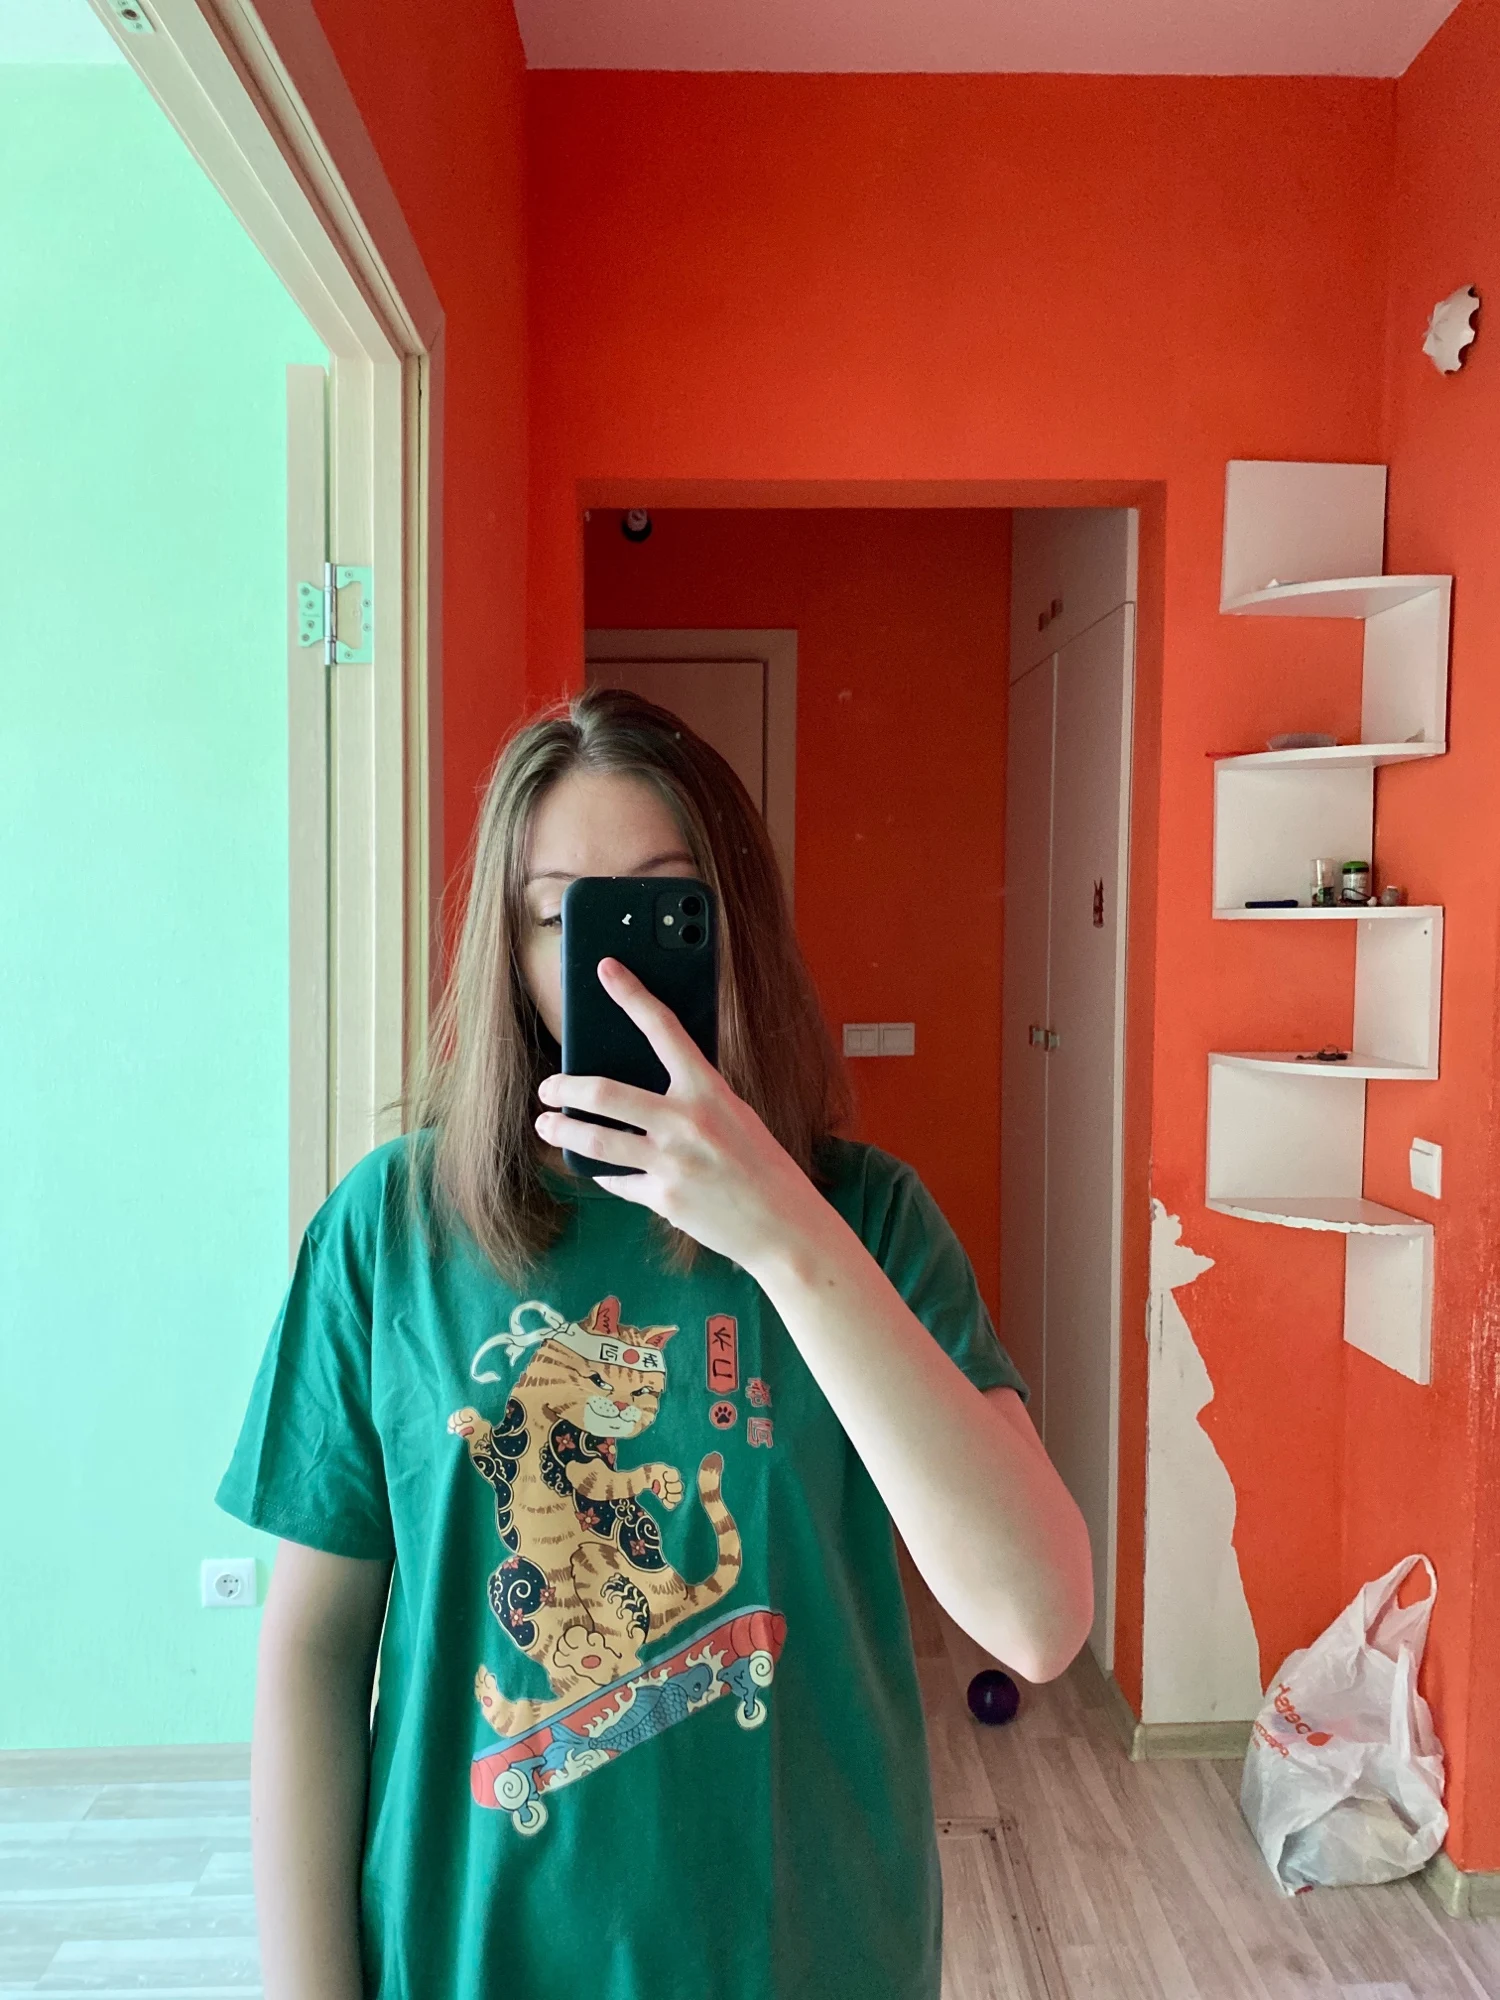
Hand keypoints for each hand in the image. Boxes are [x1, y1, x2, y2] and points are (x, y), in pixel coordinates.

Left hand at [533, 957, 828, 1272]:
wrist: (784, 1226)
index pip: (664, 1028)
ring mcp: (672, 1162)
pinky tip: (601, 1171)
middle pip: (605, 1092)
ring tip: (545, 1125)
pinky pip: (619, 1181)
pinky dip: (607, 1174)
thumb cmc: (761, 1165)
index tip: (606, 969)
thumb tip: (644, 1089)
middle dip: (565, 1087)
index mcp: (709, 1090)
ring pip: (596, 1139)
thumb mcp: (735, 1115)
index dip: (632, 994)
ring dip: (562, 1130)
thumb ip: (694, 1098)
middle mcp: (687, 1121)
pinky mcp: (663, 1198)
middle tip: (547, 1088)